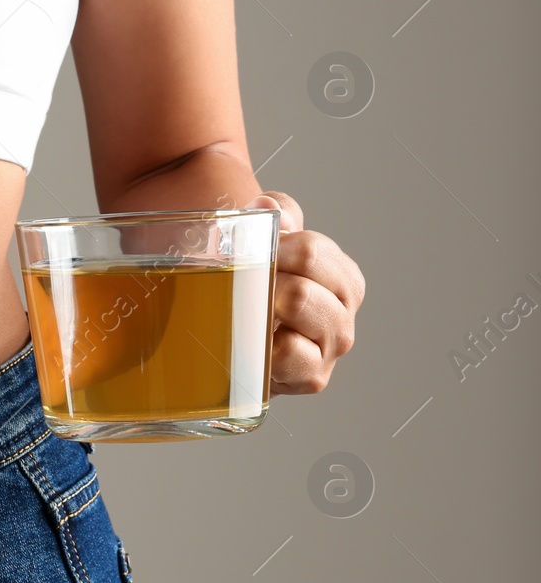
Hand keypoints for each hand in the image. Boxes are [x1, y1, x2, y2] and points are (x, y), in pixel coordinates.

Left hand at [243, 191, 364, 394]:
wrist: (238, 338)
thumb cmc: (257, 287)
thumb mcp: (266, 242)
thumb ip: (274, 215)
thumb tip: (265, 206)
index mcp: (341, 276)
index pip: (310, 250)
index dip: (270, 247)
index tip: (246, 252)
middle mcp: (344, 310)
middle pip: (304, 280)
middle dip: (265, 278)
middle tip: (241, 284)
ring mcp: (331, 346)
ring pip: (299, 306)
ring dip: (263, 304)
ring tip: (247, 308)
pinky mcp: (312, 377)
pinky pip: (289, 352)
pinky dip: (265, 344)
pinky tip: (256, 342)